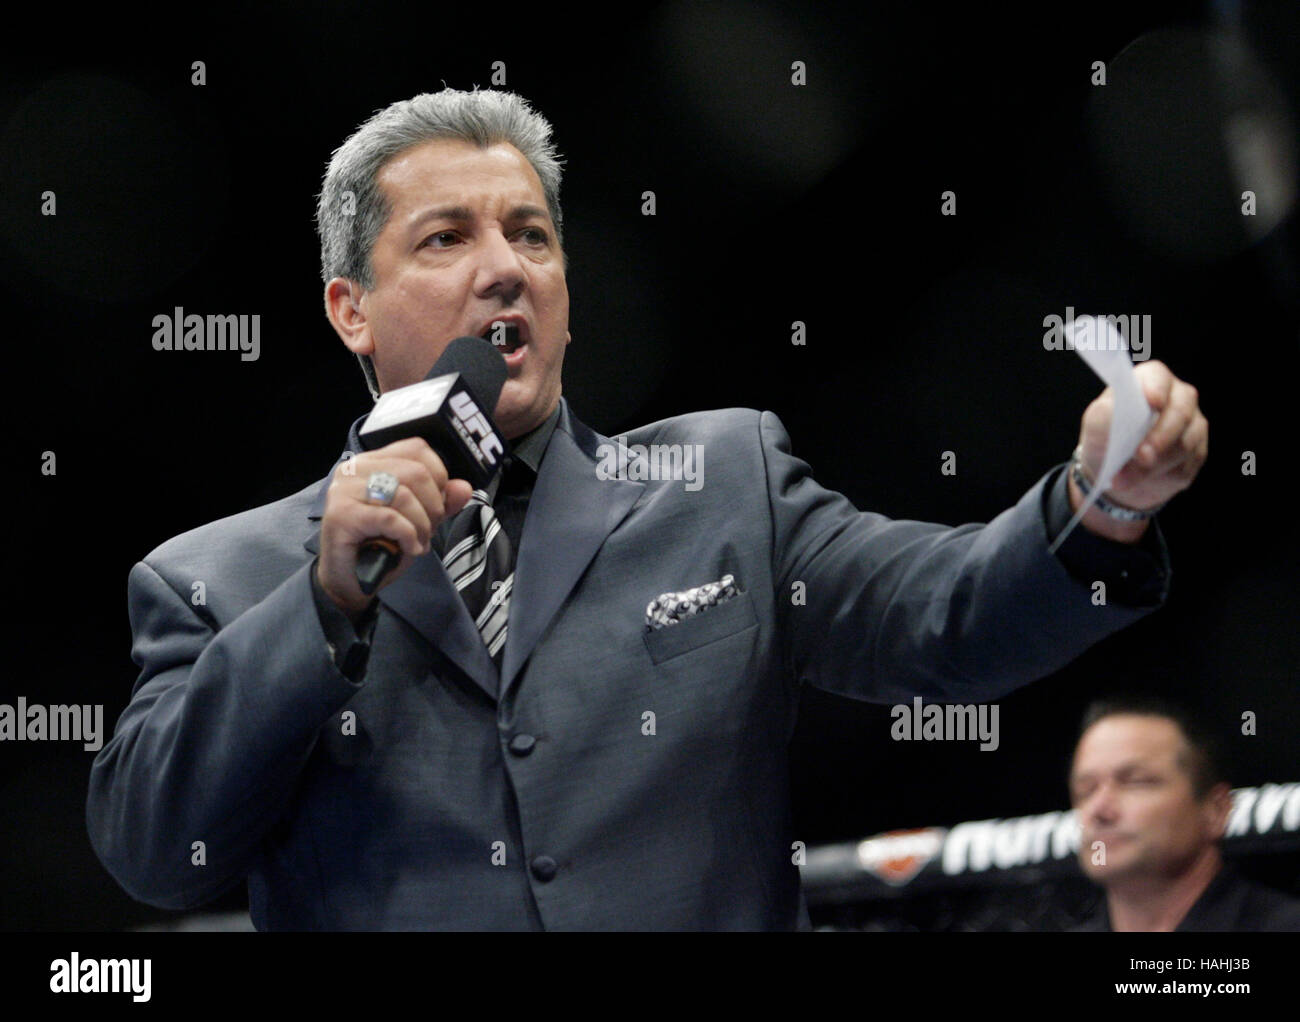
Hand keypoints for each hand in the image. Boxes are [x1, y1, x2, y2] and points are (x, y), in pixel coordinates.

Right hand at [316, 438, 473, 618]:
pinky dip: (408, 535)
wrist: (350, 580)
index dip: (438, 476)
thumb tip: (463, 487)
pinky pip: (389, 518)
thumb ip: (442, 501)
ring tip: (418, 542)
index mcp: (374, 462)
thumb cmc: (381, 546)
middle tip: (429, 530)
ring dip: (422, 525)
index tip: (437, 503)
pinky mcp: (341, 515)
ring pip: (404, 495)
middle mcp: (355, 469)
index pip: (416, 449)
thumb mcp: (419, 520)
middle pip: (415, 472)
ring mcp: (344, 490)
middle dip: (433, 506)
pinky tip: (409, 548)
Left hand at [1071, 360, 1206, 538]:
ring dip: (1155, 464)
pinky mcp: (1197, 451)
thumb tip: (1109, 409)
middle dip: (1160, 437)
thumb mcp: (1095, 430)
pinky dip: (1162, 476)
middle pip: (1180, 412)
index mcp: (1149, 381)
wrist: (1117, 473)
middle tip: (1141, 457)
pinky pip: (1187, 464)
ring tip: (1126, 478)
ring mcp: (1192, 424)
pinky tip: (1144, 479)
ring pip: (1185, 443)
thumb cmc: (1106, 440)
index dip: (1156, 388)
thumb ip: (1100, 417)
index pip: (1158, 377)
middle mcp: (1177, 397)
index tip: (1152, 403)